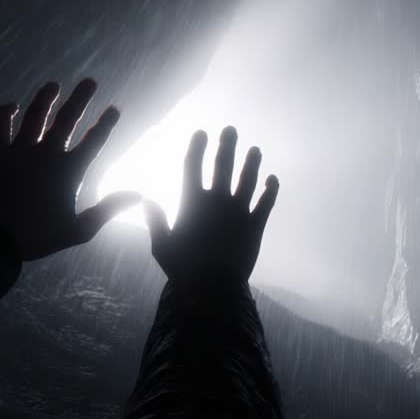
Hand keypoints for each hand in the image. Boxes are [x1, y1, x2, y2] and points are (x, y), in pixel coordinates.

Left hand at [0, 79, 140, 260]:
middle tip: (90, 81)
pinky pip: (1, 127)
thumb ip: (109, 209)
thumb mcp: (79, 230)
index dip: (105, 124)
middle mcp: (47, 153)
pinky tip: (11, 105)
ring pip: (35, 116)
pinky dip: (5, 114)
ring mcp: (20, 151)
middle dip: (80, 99)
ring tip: (53, 85)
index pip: (94, 141)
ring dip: (45, 99)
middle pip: (67, 120)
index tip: (114, 108)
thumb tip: (140, 195)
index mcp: (70, 171)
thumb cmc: (38, 236)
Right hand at [144, 126, 278, 290]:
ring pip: (248, 180)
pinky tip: (273, 179)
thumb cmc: (183, 269)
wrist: (213, 289)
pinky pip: (266, 203)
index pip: (194, 166)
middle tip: (231, 130)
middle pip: (223, 165)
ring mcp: (239, 211)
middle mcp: (217, 201)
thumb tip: (146, 199)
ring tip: (256, 149)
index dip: (197, 147)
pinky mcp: (255, 225)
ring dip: (252, 163)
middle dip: (227, 145)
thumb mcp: (161, 246)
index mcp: (192, 202)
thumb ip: (155, 221)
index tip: (202, 132)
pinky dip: (271, 190)